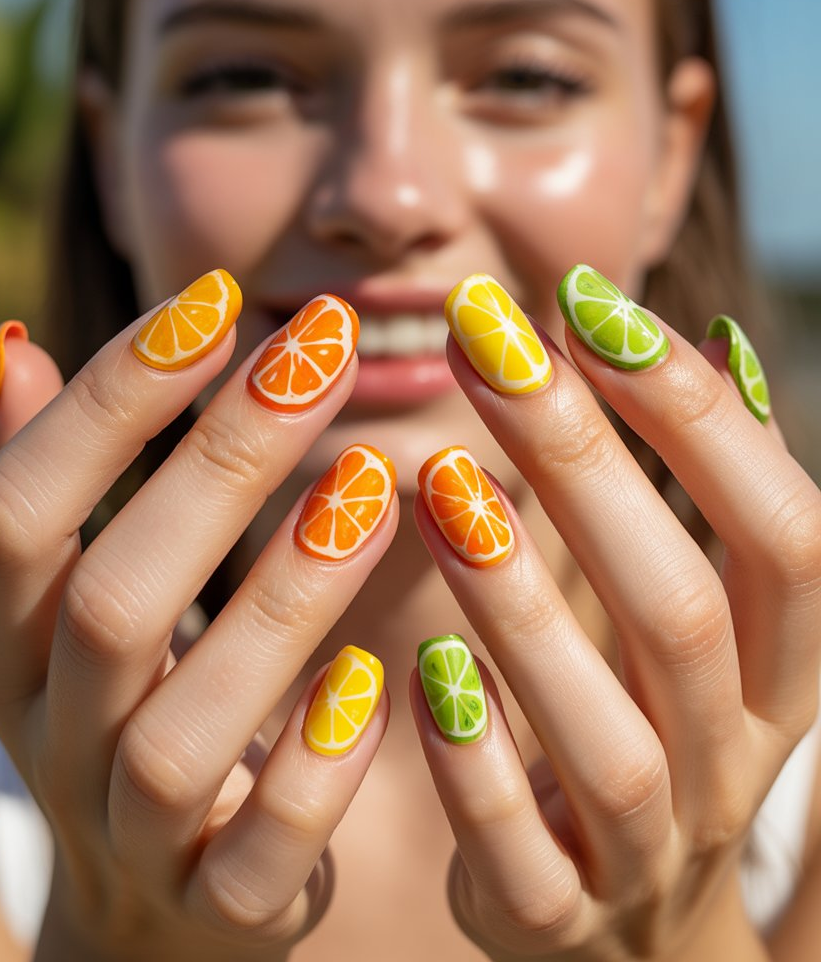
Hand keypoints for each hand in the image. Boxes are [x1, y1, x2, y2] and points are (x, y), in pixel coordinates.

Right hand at [0, 276, 394, 961]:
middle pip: (111, 598)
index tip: (219, 298)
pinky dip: (315, 770)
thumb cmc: (139, 701)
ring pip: (181, 731)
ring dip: (280, 601)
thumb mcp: (78, 601)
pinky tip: (381, 678)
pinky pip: (261, 860)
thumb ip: (59, 488)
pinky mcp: (223, 907)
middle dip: (219, 460)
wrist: (154, 907)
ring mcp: (132, 835)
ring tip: (375, 484)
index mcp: (13, 645)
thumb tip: (18, 350)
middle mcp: (53, 737)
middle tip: (324, 349)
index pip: (15, 510)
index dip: (109, 401)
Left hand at [412, 271, 819, 960]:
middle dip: (586, 462)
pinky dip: (476, 764)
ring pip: (612, 739)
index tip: (588, 304)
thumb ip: (704, 488)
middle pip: (683, 611)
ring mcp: (648, 852)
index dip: (698, 416)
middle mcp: (732, 759)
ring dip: (525, 605)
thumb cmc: (652, 718)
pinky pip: (521, 858)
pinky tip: (419, 671)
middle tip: (488, 343)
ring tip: (442, 482)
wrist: (628, 930)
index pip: (783, 532)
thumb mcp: (697, 611)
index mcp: (783, 671)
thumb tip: (714, 337)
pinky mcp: (552, 918)